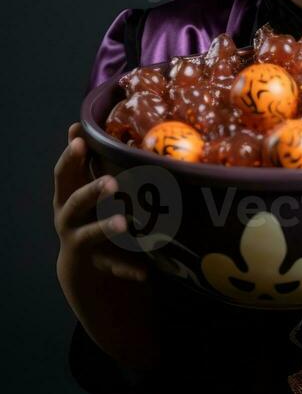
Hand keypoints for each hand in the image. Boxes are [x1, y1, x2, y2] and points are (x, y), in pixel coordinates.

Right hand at [54, 121, 149, 284]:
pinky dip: (128, 269)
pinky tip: (145, 270)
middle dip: (91, 192)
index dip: (70, 157)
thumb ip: (82, 159)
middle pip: (75, 203)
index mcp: (66, 195)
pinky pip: (114, 267)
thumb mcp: (81, 184)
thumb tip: (79, 123)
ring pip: (89, 236)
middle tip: (111, 182)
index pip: (64, 173)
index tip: (81, 142)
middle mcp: (68, 219)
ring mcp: (80, 242)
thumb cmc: (86, 210)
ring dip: (106, 228)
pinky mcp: (97, 264)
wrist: (81, 262)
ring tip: (123, 222)